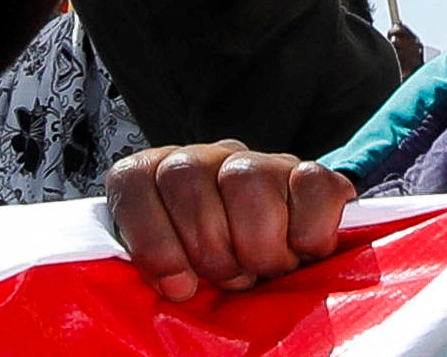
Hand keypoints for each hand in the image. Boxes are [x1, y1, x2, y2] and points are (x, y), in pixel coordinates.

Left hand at [104, 141, 352, 301]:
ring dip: (257, 246)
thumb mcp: (179, 277)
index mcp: (160, 178)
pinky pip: (311, 186)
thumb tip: (174, 286)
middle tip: (229, 277)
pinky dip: (308, 234)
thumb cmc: (220, 279)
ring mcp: (260, 161)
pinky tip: (300, 251)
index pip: (135, 180)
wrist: (281, 275)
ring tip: (263, 268)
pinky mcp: (310, 174)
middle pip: (187, 177)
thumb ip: (161, 270)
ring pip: (246, 180)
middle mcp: (207, 159)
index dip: (152, 239)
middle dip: (209, 249)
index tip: (178, 286)